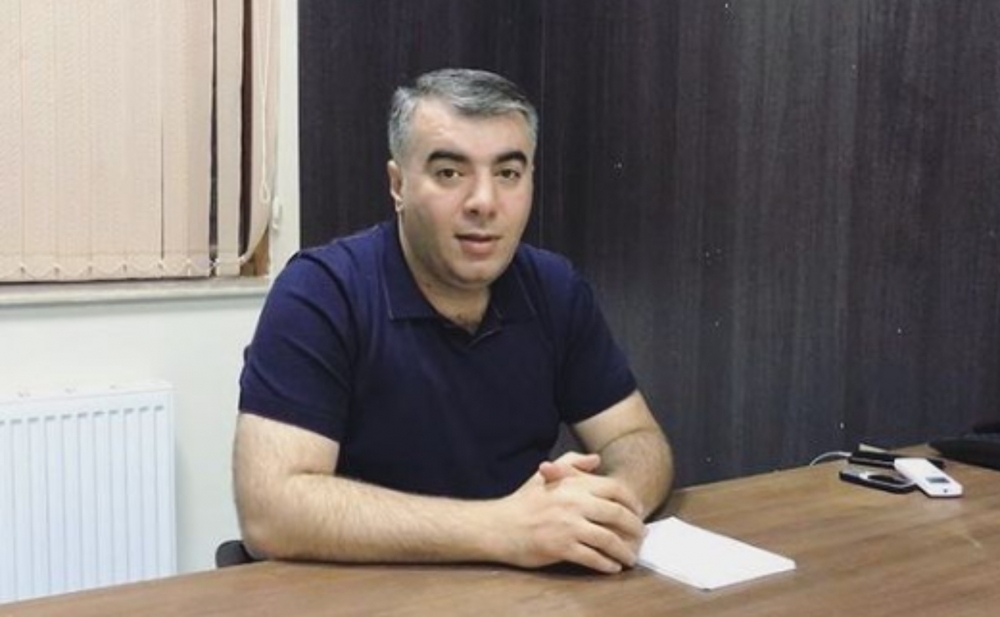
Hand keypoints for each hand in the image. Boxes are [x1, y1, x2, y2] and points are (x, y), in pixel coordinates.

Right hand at [492, 453, 645, 573]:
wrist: (499, 526)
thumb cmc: (523, 501)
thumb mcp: (545, 475)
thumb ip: (571, 463)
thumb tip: (597, 459)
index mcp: (573, 484)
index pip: (614, 489)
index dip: (632, 501)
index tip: (638, 511)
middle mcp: (574, 503)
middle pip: (617, 514)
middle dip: (634, 528)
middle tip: (641, 536)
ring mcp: (569, 526)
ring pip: (608, 539)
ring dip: (624, 551)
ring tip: (631, 557)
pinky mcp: (562, 547)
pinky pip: (593, 557)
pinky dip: (606, 564)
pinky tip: (612, 567)